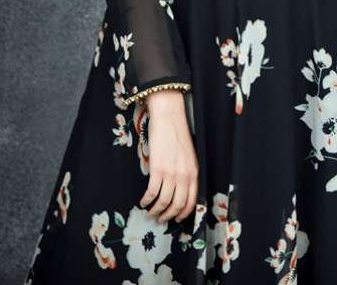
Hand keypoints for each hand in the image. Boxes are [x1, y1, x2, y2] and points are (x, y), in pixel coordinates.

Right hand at [138, 89, 198, 223]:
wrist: (169, 117)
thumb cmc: (177, 134)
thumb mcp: (188, 156)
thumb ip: (186, 172)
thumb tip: (179, 189)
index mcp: (194, 172)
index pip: (192, 201)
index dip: (183, 213)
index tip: (177, 219)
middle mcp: (184, 175)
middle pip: (177, 205)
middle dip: (168, 215)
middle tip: (160, 219)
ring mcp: (171, 173)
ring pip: (164, 202)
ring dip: (156, 211)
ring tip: (150, 212)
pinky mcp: (158, 169)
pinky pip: (152, 193)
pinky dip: (147, 200)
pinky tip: (143, 202)